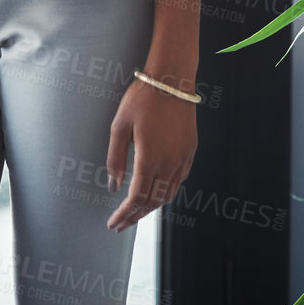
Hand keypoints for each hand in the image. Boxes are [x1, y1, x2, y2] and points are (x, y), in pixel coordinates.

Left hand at [105, 77, 196, 231]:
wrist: (171, 80)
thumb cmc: (143, 98)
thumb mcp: (120, 125)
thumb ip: (115, 158)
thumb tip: (113, 185)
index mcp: (150, 158)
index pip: (136, 198)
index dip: (124, 214)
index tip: (113, 223)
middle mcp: (169, 163)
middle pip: (152, 202)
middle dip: (135, 216)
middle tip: (121, 224)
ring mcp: (182, 158)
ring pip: (167, 195)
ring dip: (151, 208)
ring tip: (136, 212)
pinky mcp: (190, 152)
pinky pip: (179, 181)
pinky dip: (166, 193)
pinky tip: (156, 192)